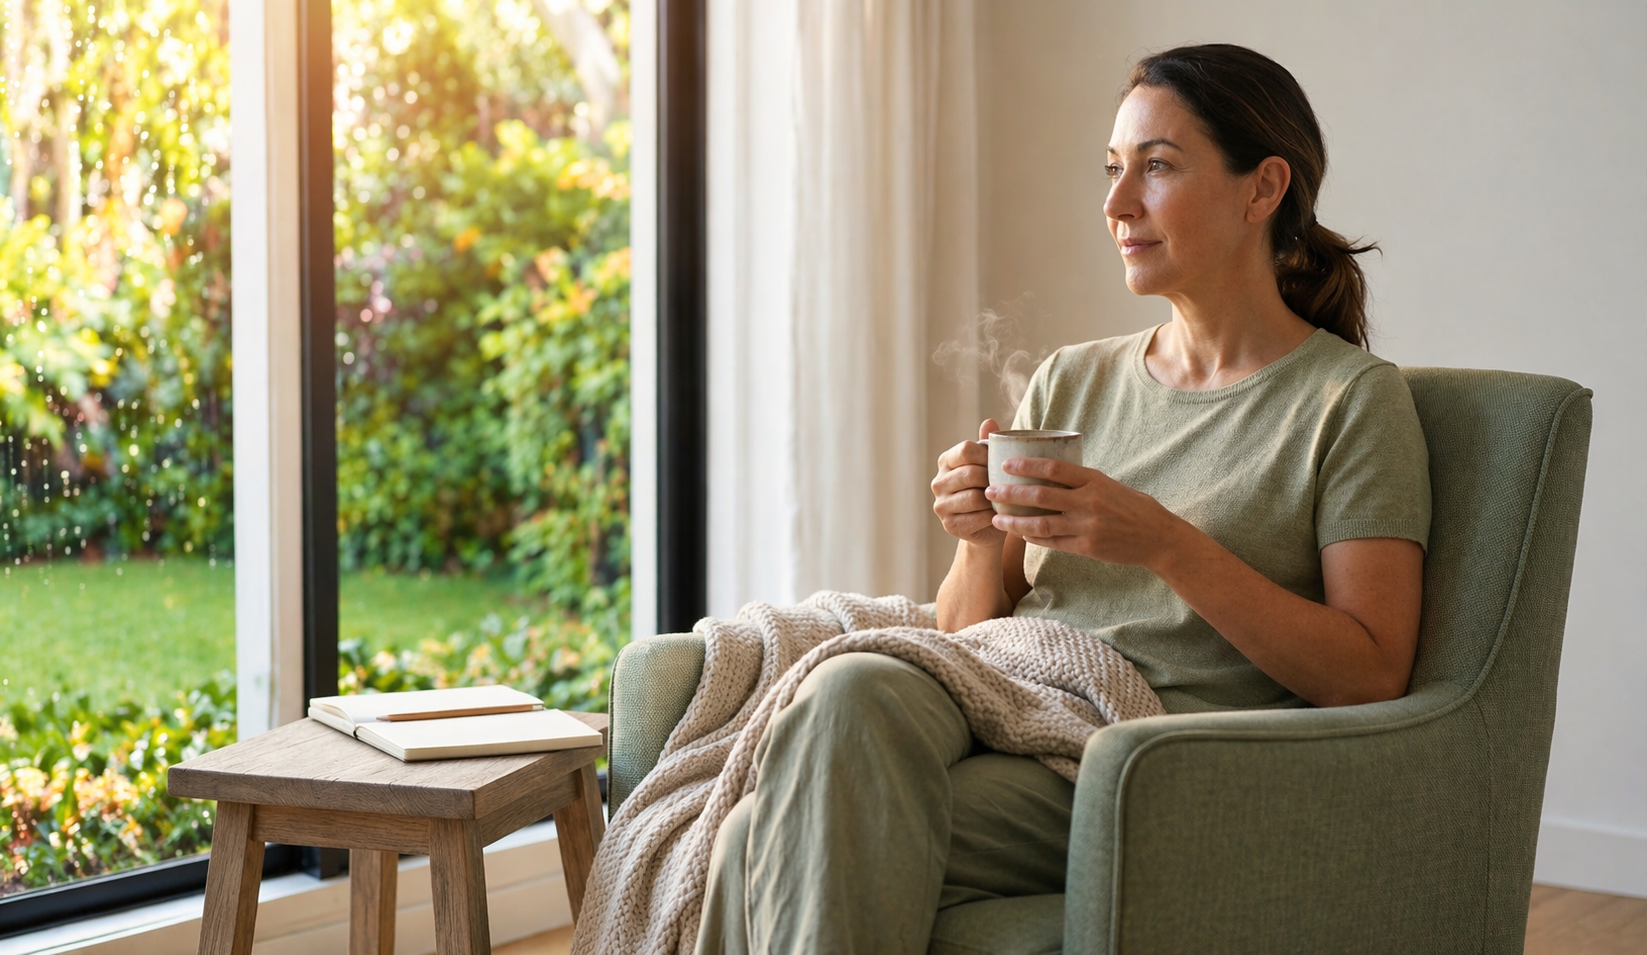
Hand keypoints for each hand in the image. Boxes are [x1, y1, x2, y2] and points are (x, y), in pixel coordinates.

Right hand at [932, 419, 1005, 546]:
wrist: (989, 525)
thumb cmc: (991, 488)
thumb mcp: (990, 465)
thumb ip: (988, 444)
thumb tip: (990, 421)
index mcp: (946, 461)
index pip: (965, 450)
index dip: (987, 455)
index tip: (1002, 463)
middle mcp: (938, 482)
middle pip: (970, 473)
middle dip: (992, 479)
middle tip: (1006, 484)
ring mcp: (941, 505)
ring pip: (973, 497)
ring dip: (993, 499)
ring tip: (1002, 500)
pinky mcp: (949, 525)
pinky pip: (977, 517)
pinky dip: (992, 516)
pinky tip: (998, 515)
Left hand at [985, 457, 1184, 567]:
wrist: (1157, 537)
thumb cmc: (1132, 506)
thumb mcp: (1108, 484)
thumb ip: (1080, 481)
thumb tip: (1048, 473)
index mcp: (1093, 480)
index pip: (1052, 468)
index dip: (1025, 465)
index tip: (1005, 464)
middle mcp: (1088, 502)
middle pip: (1040, 496)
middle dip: (1010, 494)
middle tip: (989, 491)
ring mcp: (1086, 527)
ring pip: (1041, 524)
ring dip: (1015, 522)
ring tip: (996, 519)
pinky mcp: (1086, 548)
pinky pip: (1053, 543)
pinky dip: (1033, 538)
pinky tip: (1019, 535)